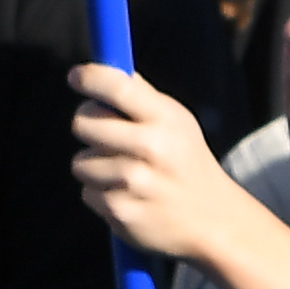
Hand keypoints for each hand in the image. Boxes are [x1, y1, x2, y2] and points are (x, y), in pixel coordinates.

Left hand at [61, 61, 289, 288]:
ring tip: (125, 174)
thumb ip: (143, 96)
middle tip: (102, 133)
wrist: (213, 221)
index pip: (118, 87)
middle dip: (86, 124)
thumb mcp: (178, 123)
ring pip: (81, 162)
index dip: (90, 77)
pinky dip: (101, 195)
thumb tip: (108, 67)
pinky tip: (129, 198)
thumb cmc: (186, 162)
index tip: (76, 76)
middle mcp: (151, 148)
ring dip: (94, 166)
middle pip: (84, 123)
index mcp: (165, 120)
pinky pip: (87, 193)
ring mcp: (135, 183)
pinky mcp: (121, 212)